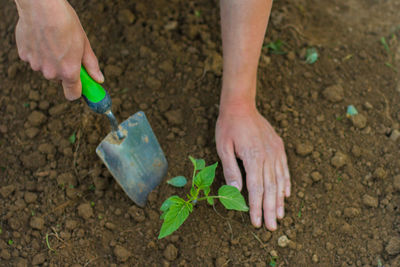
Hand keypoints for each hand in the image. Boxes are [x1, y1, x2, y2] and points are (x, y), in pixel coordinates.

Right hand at [14, 0, 102, 99]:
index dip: (78, 90)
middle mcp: (52, 73)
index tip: (81, 84)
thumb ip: (91, 65)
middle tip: (67, 51)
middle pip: (60, 78)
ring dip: (50, 59)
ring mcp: (36, 65)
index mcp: (69, 72)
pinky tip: (41, 38)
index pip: (73, 95)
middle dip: (64, 68)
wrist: (42, 6)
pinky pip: (34, 58)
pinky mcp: (24, 56)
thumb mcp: (84, 44)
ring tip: (54, 40)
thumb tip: (98, 79)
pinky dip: (38, 51)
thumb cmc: (65, 23)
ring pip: (46, 68)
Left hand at [215, 103, 290, 229]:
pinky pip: (284, 168)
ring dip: (279, 200)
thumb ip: (231, 170)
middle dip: (269, 209)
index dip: (256, 207)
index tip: (257, 223)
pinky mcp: (278, 147)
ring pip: (279, 180)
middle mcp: (267, 156)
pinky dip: (286, 183)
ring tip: (280, 216)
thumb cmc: (228, 127)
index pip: (255, 188)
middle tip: (272, 227)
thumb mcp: (223, 148)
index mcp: (253, 157)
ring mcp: (275, 151)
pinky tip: (286, 194)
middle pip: (270, 188)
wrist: (241, 105)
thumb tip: (235, 191)